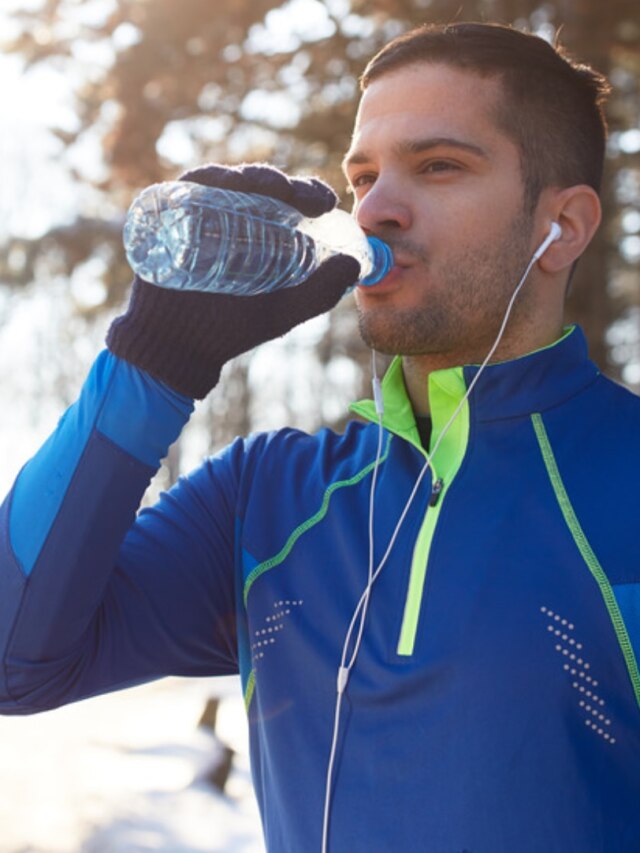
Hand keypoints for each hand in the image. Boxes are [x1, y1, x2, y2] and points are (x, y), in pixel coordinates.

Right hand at [107, 163, 359, 397]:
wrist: (178, 345)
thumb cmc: (230, 328)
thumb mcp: (281, 311)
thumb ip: (318, 293)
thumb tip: (355, 266)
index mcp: (265, 233)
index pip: (292, 202)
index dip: (310, 194)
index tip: (325, 201)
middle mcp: (236, 217)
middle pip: (264, 187)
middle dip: (285, 183)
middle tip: (300, 194)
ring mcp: (204, 214)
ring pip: (230, 181)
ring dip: (250, 177)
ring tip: (267, 185)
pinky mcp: (173, 216)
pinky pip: (190, 188)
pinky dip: (207, 180)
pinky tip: (224, 184)